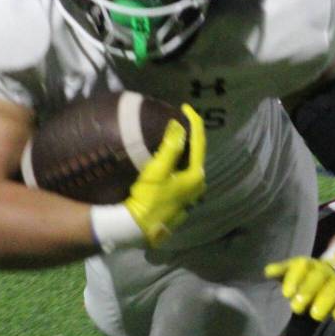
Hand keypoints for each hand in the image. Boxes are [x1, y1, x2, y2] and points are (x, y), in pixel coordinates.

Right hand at [90, 105, 205, 252]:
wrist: (135, 228)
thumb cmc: (147, 199)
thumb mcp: (157, 171)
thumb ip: (170, 148)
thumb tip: (178, 126)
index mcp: (196, 176)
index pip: (199, 142)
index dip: (194, 122)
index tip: (185, 107)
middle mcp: (197, 187)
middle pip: (197, 155)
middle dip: (190, 137)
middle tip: (179, 122)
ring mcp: (189, 197)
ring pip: (189, 167)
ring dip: (184, 152)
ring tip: (173, 139)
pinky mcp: (179, 203)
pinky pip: (181, 178)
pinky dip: (177, 166)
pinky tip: (168, 164)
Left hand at [265, 248, 334, 322]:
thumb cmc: (308, 276)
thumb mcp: (294, 270)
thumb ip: (282, 271)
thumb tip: (268, 271)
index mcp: (310, 264)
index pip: (302, 266)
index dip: (294, 278)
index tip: (286, 293)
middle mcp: (326, 271)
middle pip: (318, 278)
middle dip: (308, 291)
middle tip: (297, 307)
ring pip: (334, 289)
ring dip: (325, 301)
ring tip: (315, 315)